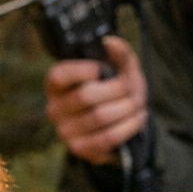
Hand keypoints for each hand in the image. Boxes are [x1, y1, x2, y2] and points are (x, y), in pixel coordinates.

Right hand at [43, 36, 147, 164]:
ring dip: (127, 109)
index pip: (60, 75)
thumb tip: (110, 42)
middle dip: (117, 90)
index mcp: (55, 83)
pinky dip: (128, 126)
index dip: (84, 70)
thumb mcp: (119, 68)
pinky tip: (137, 119)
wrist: (119, 122)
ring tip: (138, 104)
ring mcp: (65, 131)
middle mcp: (54, 108)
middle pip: (86, 96)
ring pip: (100, 117)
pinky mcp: (80, 149)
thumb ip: (118, 52)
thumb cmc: (114, 90)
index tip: (102, 69)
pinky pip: (107, 138)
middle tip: (131, 89)